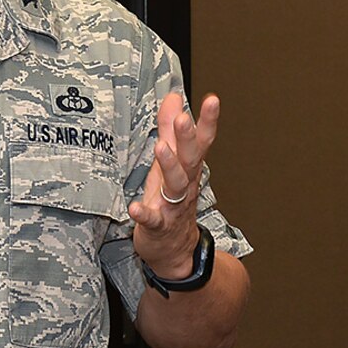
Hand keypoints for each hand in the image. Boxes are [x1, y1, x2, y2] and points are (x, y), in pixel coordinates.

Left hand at [129, 92, 220, 277]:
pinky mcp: (157, 226)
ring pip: (175, 185)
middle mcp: (185, 185)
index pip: (202, 142)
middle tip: (184, 118)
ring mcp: (172, 206)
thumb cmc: (170, 200)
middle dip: (187, 138)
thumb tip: (173, 97)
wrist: (174, 250)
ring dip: (169, 166)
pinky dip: (144, 213)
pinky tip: (135, 207)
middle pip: (190, 159)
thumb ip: (169, 129)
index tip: (212, 100)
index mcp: (189, 168)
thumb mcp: (170, 162)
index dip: (207, 121)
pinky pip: (152, 219)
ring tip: (160, 148)